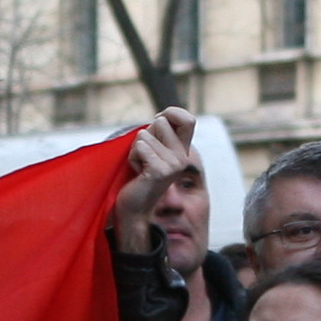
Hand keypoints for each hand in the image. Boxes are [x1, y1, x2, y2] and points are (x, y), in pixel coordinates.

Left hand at [111, 107, 201, 254]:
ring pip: (144, 135)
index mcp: (184, 150)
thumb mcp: (154, 148)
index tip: (157, 124)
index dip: (170, 113)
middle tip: (145, 157)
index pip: (188, 119)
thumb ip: (160, 132)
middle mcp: (183, 157)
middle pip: (161, 122)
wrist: (135, 207)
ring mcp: (174, 165)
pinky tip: (138, 173)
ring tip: (141, 167)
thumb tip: (162, 116)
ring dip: (135, 149)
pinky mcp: (160, 171)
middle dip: (145, 135)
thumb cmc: (140, 175)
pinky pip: (140, 147)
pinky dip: (132, 158)